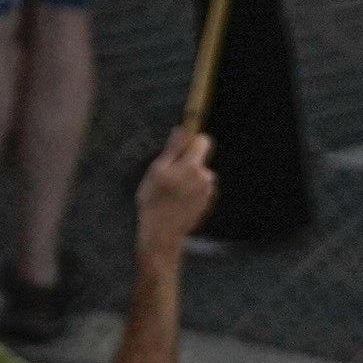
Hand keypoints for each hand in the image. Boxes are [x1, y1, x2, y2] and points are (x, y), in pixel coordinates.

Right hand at [134, 126, 217, 250]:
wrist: (162, 233)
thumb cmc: (154, 201)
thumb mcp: (156, 172)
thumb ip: (172, 150)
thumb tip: (181, 130)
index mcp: (192, 166)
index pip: (204, 141)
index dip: (193, 142)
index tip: (181, 150)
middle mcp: (205, 177)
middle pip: (200, 161)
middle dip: (187, 165)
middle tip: (168, 179)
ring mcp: (207, 191)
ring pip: (200, 177)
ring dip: (189, 181)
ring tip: (172, 194)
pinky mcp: (207, 203)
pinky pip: (200, 191)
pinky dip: (191, 193)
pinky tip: (177, 203)